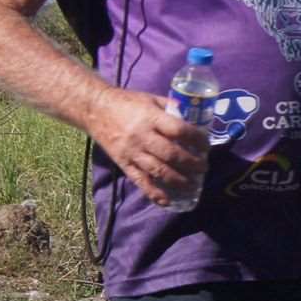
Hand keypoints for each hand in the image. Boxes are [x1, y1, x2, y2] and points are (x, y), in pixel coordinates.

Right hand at [92, 86, 209, 206]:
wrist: (94, 110)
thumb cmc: (126, 102)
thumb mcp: (151, 99)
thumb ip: (171, 108)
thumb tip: (194, 117)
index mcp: (151, 118)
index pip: (179, 131)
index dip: (196, 139)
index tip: (206, 145)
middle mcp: (142, 136)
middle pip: (172, 154)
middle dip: (192, 164)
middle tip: (204, 167)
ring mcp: (132, 152)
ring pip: (158, 171)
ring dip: (179, 181)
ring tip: (193, 185)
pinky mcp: (124, 164)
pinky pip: (140, 181)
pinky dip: (154, 193)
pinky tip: (167, 201)